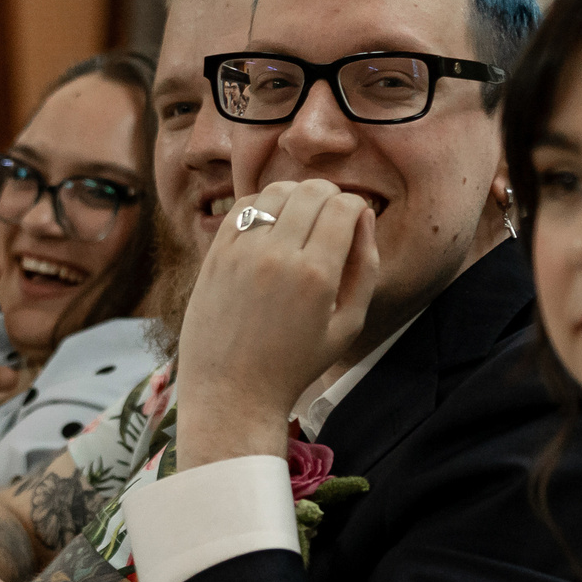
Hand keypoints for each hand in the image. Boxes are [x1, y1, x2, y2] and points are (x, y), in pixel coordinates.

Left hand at [173, 178, 377, 468]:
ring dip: (297, 196)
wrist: (232, 390)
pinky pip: (244, 207)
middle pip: (312, 191)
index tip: (356, 220)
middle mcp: (277, 255)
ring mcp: (241, 252)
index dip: (357, 206)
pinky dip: (263, 205)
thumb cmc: (295, 364)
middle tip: (333, 217)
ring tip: (302, 218)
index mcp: (316, 276)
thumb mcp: (347, 326)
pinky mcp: (215, 254)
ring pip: (277, 191)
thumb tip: (365, 217)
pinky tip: (272, 225)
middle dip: (331, 195)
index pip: (343, 206)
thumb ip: (365, 268)